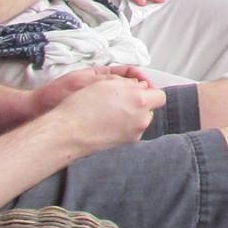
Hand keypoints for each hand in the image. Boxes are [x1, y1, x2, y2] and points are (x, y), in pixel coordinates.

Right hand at [41, 70, 165, 155]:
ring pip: (140, 120)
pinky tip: (107, 122)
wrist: (68, 133)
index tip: (137, 89)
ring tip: (111, 111)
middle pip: (150, 109)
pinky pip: (131, 130)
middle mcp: (142, 120)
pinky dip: (124, 125)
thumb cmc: (83, 105)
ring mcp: (134, 134)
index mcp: (140, 101)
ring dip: (131, 114)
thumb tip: (141, 87)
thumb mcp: (107, 83)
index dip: (149, 90)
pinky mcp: (125, 144)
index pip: (159, 95)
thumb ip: (130, 84)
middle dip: (140, 103)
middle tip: (120, 99)